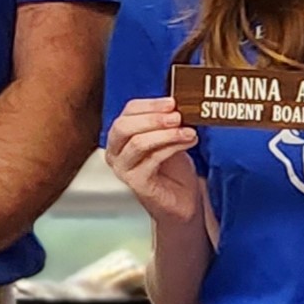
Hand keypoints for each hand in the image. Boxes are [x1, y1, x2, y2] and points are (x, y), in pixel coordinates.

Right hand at [104, 97, 203, 225]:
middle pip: (124, 127)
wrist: (182, 200)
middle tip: (176, 116)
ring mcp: (123, 169)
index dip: (150, 105)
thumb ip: (166, 122)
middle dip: (152, 118)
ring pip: (138, 143)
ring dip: (166, 134)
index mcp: (120, 137)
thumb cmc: (173, 169)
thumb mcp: (168, 137)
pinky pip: (152, 160)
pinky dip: (172, 147)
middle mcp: (115, 153)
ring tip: (187, 131)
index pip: (128, 112)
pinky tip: (188, 142)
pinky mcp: (136, 183)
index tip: (172, 102)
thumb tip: (176, 104)